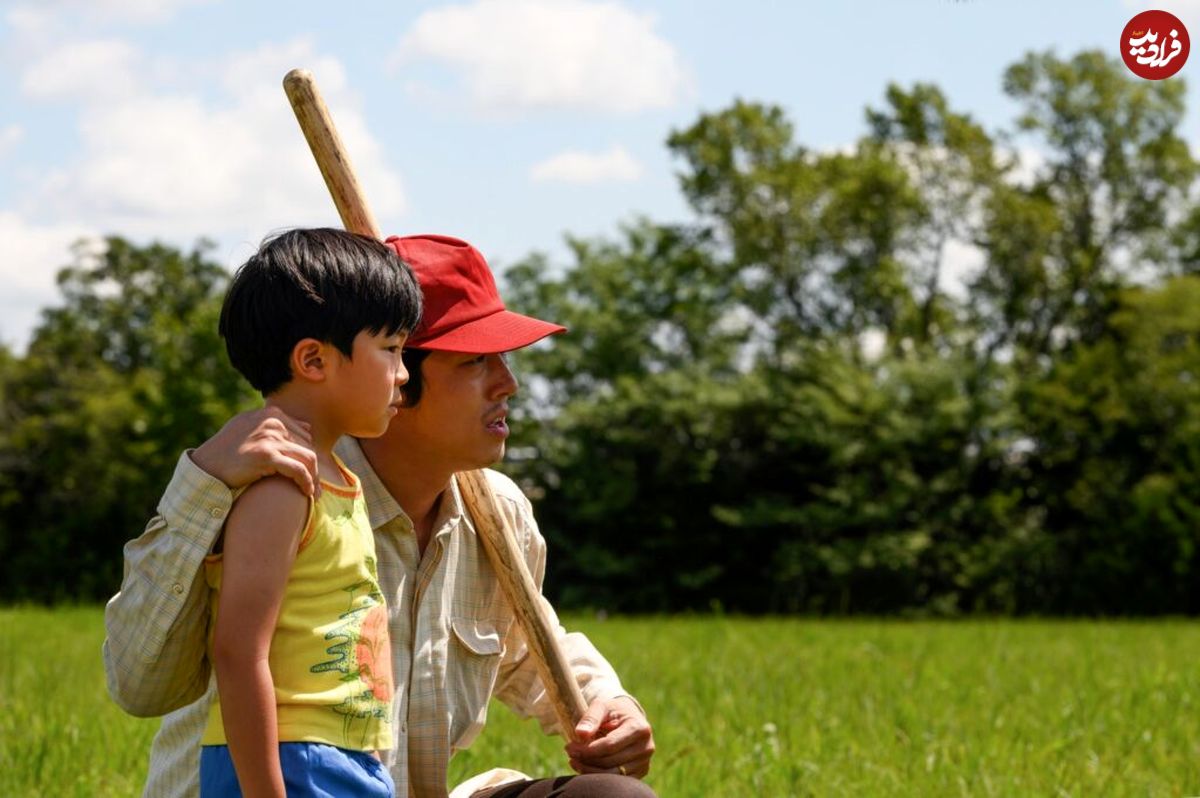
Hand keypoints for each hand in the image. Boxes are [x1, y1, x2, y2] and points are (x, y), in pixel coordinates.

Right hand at [191, 407, 318, 495]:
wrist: (205, 466)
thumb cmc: (227, 451)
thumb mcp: (249, 428)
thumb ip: (273, 426)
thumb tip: (305, 428)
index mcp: (271, 414)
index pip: (304, 433)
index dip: (310, 454)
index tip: (313, 471)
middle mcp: (272, 422)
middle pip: (309, 445)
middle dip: (315, 468)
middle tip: (317, 487)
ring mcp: (269, 438)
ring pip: (308, 457)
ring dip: (315, 478)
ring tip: (314, 493)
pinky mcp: (266, 456)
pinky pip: (298, 470)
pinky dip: (306, 482)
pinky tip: (307, 493)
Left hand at [564, 696, 654, 778]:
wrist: (628, 718)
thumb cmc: (613, 711)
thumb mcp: (602, 706)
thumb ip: (591, 717)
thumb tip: (580, 733)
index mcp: (639, 728)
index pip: (609, 745)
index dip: (587, 749)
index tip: (569, 746)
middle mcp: (646, 747)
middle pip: (610, 762)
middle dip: (586, 759)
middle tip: (569, 753)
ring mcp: (645, 762)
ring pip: (612, 775)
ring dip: (589, 770)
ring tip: (574, 761)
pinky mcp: (640, 772)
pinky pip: (616, 781)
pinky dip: (598, 776)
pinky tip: (585, 767)